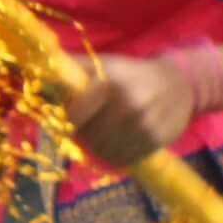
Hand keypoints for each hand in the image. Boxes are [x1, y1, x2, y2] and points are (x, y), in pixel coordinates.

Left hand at [64, 54, 193, 167]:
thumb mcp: (107, 63)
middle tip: (87, 126)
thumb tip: (39, 70)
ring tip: (102, 135)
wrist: (183, 84)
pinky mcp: (155, 142)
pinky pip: (123, 159)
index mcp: (112, 85)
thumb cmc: (136, 73)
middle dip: (82, 133)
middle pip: (87, 135)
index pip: (74, 115)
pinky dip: (115, 155)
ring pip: (103, 150)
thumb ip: (75, 66)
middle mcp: (128, 107)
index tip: (71, 115)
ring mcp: (143, 127)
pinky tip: (117, 143)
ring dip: (97, 146)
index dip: (68, 118)